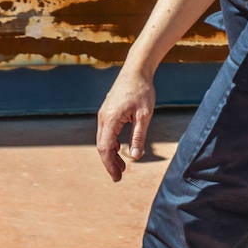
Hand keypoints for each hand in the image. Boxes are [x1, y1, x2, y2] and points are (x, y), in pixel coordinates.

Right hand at [96, 67, 155, 181]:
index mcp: (110, 119)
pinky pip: (106, 132)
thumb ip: (139, 136)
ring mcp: (104, 114)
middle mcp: (103, 118)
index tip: (117, 177)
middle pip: (102, 146)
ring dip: (111, 154)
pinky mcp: (108, 111)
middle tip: (119, 176)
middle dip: (110, 162)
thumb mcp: (144, 115)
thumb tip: (136, 157)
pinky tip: (120, 149)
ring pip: (103, 139)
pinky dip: (111, 143)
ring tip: (122, 166)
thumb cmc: (142, 90)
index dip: (110, 165)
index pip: (106, 148)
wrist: (136, 70)